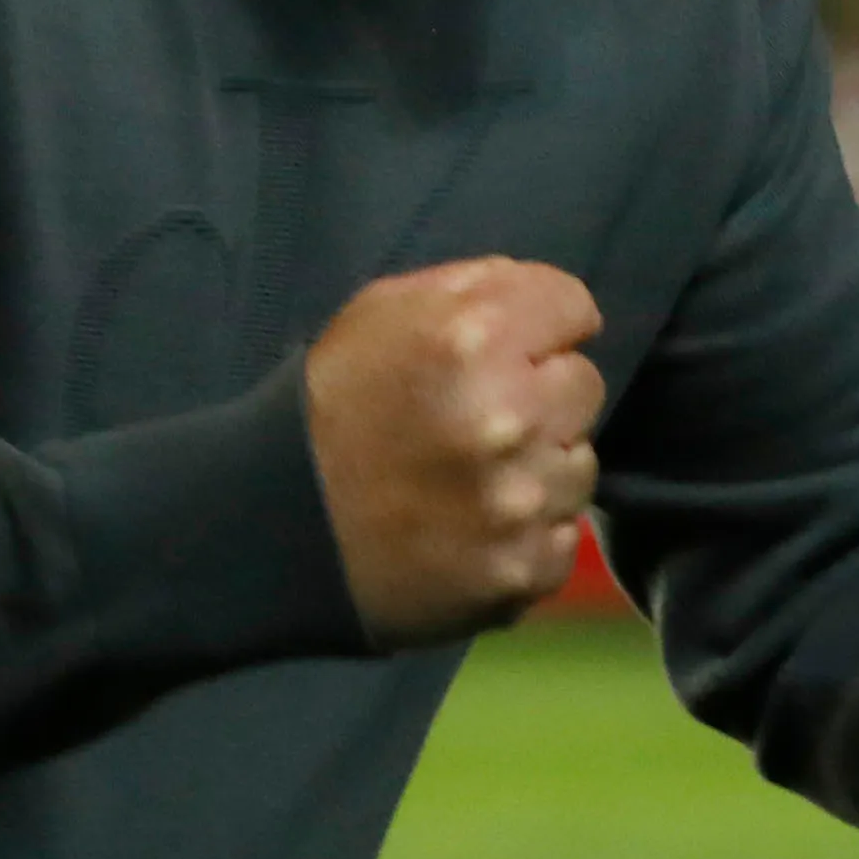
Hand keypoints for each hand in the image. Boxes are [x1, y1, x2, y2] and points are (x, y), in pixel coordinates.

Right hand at [306, 258, 607, 644]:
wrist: (275, 530)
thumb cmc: (332, 408)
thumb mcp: (381, 313)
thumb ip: (475, 288)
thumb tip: (555, 305)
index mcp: (471, 337)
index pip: (573, 308)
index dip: (541, 327)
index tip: (513, 351)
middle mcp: (507, 415)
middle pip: (583, 386)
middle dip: (539, 397)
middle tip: (478, 421)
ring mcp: (519, 500)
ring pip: (578, 466)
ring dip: (537, 468)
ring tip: (469, 480)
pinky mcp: (521, 570)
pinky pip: (561, 539)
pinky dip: (526, 536)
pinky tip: (471, 530)